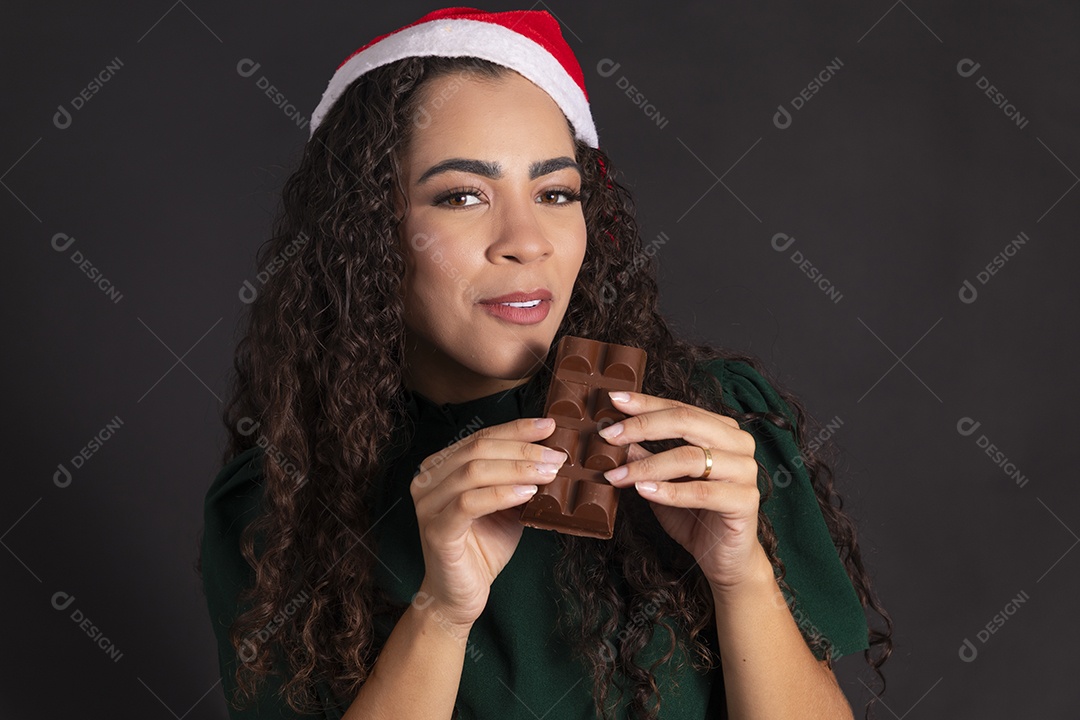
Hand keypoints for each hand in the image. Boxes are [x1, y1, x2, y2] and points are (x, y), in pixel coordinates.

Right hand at [410, 417, 566, 628]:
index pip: (481, 437)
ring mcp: (428, 505)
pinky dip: (502, 493)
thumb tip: (553, 453)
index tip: (550, 425)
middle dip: (523, 448)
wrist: (459, 596)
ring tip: (550, 472)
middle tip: (557, 454)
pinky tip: (528, 493)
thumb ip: (518, 479)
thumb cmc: (483, 548)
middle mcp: (427, 480)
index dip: (517, 428)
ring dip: (517, 468)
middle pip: (478, 448)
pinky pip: (469, 503)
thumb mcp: (506, 505)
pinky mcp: (436, 530)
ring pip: (473, 471)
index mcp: (440, 467)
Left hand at [597, 391, 762, 589]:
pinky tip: (643, 490)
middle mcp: (737, 443)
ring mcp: (746, 470)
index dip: (645, 404)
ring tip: (617, 474)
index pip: (679, 408)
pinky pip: (702, 492)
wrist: (724, 558)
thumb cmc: (694, 515)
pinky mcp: (746, 500)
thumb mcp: (662, 481)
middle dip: (642, 426)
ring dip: (648, 465)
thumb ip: (645, 456)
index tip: (613, 401)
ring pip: (691, 457)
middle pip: (686, 422)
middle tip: (609, 436)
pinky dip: (669, 491)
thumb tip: (616, 435)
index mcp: (721, 430)